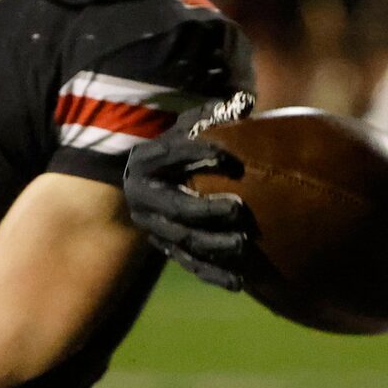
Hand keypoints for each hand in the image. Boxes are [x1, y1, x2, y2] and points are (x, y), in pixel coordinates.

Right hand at [122, 100, 260, 290]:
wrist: (157, 182)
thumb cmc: (184, 147)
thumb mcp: (191, 126)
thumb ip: (214, 114)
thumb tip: (244, 103)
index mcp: (146, 160)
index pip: (171, 154)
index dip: (199, 154)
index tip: (232, 158)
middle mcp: (142, 196)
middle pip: (175, 206)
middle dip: (206, 210)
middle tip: (240, 209)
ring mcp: (153, 227)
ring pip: (182, 240)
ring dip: (213, 245)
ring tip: (243, 244)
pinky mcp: (167, 250)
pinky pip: (190, 265)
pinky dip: (214, 275)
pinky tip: (240, 283)